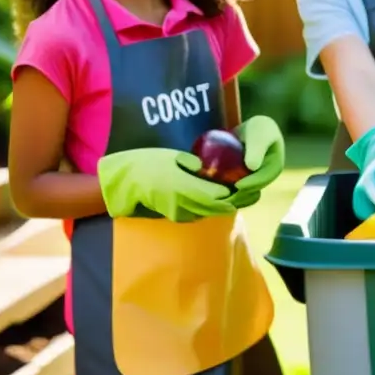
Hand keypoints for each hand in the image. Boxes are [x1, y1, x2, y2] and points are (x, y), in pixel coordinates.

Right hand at [98, 148, 235, 221]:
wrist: (124, 182)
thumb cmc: (148, 164)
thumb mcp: (174, 158)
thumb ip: (194, 164)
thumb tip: (210, 169)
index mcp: (186, 187)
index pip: (220, 196)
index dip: (237, 192)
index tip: (248, 184)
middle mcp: (185, 204)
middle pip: (219, 208)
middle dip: (236, 200)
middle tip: (249, 191)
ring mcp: (179, 212)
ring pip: (210, 212)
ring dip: (224, 205)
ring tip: (237, 194)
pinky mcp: (175, 216)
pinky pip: (198, 214)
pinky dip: (210, 208)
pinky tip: (216, 198)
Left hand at [227, 115, 285, 207]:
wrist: (252, 129)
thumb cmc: (258, 128)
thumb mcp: (258, 133)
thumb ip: (256, 148)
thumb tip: (252, 167)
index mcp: (275, 166)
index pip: (264, 179)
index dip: (251, 184)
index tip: (237, 185)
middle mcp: (267, 176)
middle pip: (254, 188)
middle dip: (241, 194)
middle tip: (226, 193)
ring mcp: (257, 179)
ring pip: (246, 191)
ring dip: (234, 194)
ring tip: (220, 193)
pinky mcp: (246, 179)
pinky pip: (237, 186)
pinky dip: (228, 188)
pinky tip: (216, 188)